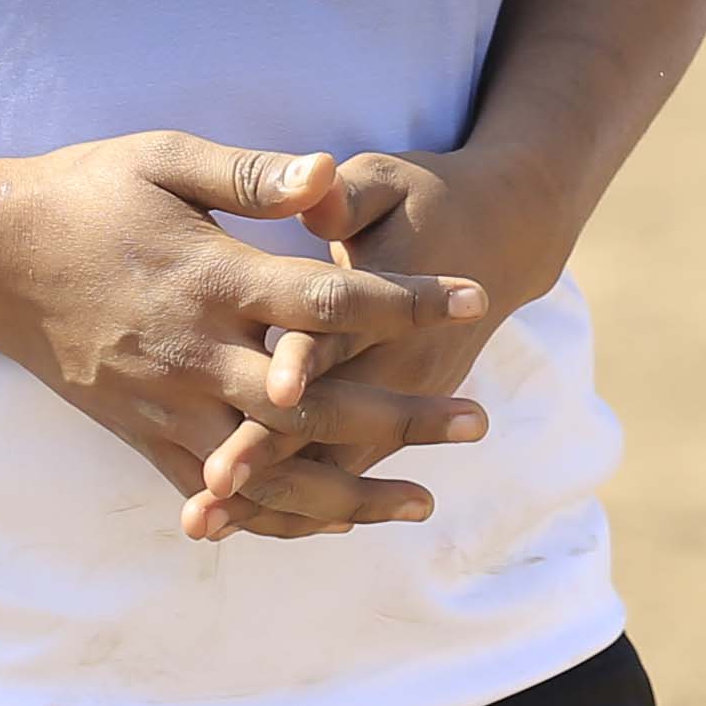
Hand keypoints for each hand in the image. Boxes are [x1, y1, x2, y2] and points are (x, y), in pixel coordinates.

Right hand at [0, 134, 490, 542]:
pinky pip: (220, 493)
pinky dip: (277, 518)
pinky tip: (331, 525)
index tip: (474, 296)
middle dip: (403, 418)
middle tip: (478, 420)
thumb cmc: (81, 193)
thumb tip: (329, 176)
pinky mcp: (144, 437)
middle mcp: (196, 356)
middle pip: (317, 404)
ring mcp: (168, 407)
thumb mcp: (164, 159)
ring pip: (274, 471)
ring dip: (354, 492)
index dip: (405, 301)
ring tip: (424, 499)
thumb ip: (251, 176)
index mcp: (211, 280)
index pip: (329, 300)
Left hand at [195, 145, 573, 513]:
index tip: (273, 388)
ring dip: (269, 497)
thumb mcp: (386, 181)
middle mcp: (389, 361)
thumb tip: (315, 183)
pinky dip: (292, 505)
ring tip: (205, 523)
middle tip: (212, 485)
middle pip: (324, 417)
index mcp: (378, 296)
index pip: (336, 333)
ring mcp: (392, 400)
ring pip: (329, 462)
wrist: (500, 242)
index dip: (305, 361)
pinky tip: (234, 524)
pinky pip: (338, 474)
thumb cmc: (424, 202)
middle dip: (267, 452)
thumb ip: (345, 194)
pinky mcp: (387, 420)